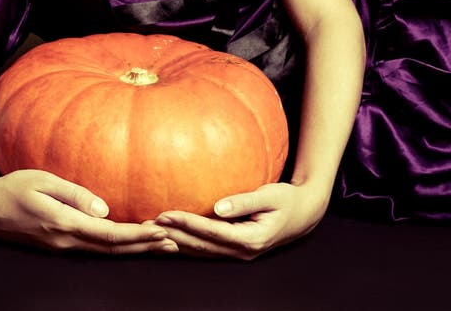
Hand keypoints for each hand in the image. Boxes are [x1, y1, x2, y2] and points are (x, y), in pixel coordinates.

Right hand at [0, 169, 178, 254]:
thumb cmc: (12, 188)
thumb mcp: (42, 181)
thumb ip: (74, 194)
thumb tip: (104, 208)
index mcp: (63, 224)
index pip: (108, 234)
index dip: (136, 235)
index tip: (160, 231)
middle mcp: (65, 241)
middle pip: (111, 248)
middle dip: (143, 246)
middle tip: (173, 242)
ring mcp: (61, 247)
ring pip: (104, 251)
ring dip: (133, 248)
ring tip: (160, 244)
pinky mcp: (58, 245)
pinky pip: (93, 248)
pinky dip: (116, 246)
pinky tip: (129, 241)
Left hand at [152, 181, 327, 259]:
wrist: (303, 215)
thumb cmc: (287, 200)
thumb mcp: (271, 196)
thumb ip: (245, 201)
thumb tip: (218, 207)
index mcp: (250, 239)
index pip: (211, 232)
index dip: (186, 223)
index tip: (164, 213)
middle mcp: (242, 252)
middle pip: (200, 245)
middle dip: (172, 235)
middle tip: (146, 226)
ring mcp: (238, 254)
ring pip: (200, 251)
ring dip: (175, 242)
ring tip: (151, 233)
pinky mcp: (235, 249)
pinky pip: (206, 249)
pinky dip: (187, 244)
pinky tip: (170, 238)